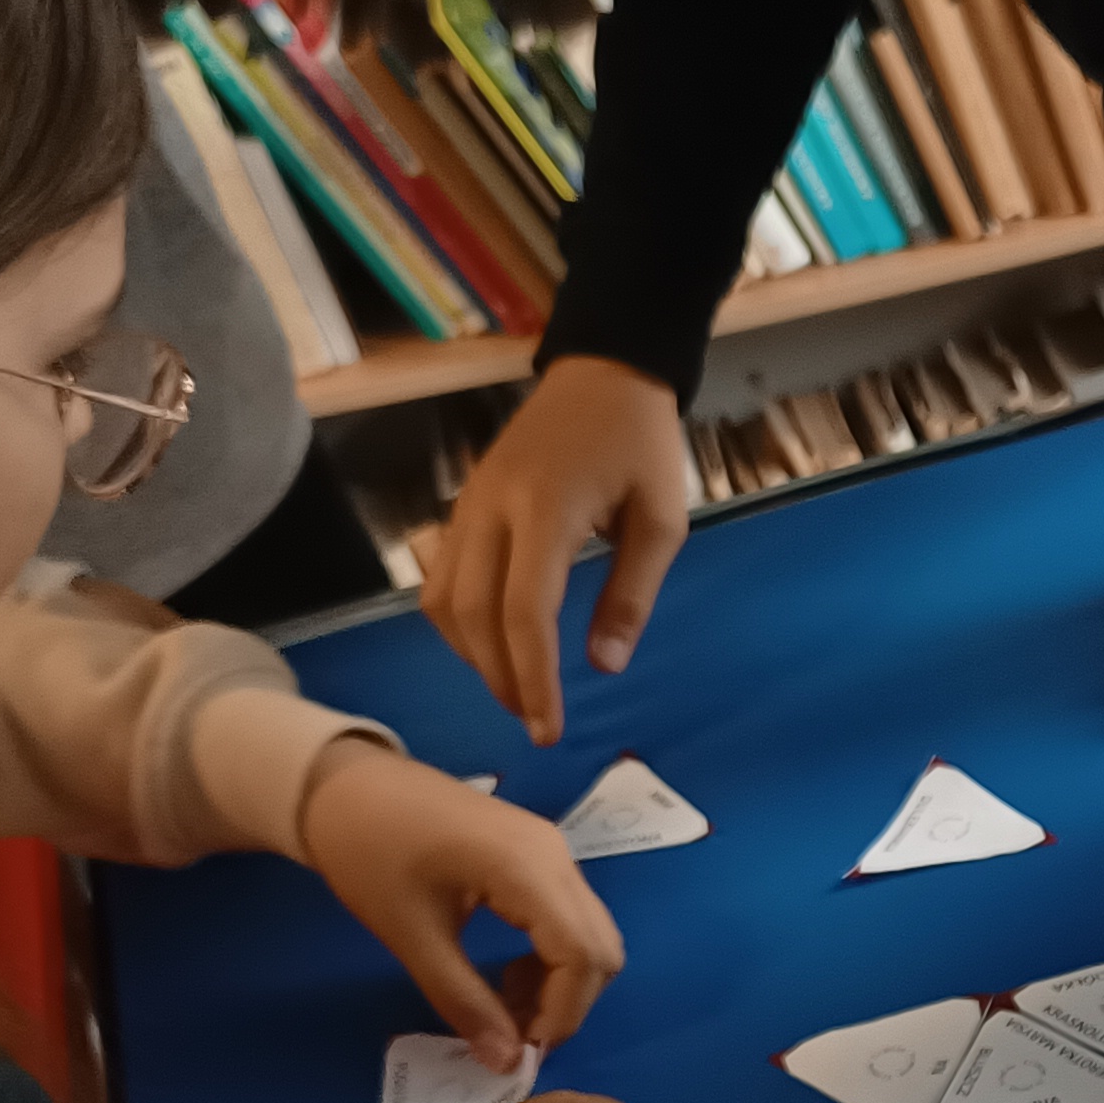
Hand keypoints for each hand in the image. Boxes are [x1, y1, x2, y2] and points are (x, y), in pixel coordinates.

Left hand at [299, 742, 625, 1068]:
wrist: (343, 784)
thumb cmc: (368, 854)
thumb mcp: (412, 937)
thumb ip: (464, 1001)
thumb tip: (507, 1064)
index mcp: (527, 869)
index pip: (582, 956)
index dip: (562, 1015)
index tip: (520, 1052)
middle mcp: (556, 856)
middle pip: (600, 949)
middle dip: (567, 1005)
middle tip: (514, 1037)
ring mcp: (552, 850)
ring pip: (590, 935)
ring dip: (560, 984)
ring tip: (504, 1008)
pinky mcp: (540, 853)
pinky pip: (570, 917)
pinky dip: (551, 958)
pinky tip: (507, 973)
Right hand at [423, 355, 693, 744]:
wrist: (602, 373)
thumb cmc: (641, 444)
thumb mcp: (662, 519)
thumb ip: (631, 593)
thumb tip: (604, 666)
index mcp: (547, 509)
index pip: (524, 612)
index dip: (533, 679)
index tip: (549, 729)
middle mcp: (492, 508)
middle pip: (473, 614)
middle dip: (500, 678)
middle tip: (536, 722)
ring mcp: (469, 505)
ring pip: (444, 601)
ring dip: (474, 656)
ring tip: (517, 690)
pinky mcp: (463, 506)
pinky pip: (441, 579)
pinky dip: (459, 625)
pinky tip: (494, 646)